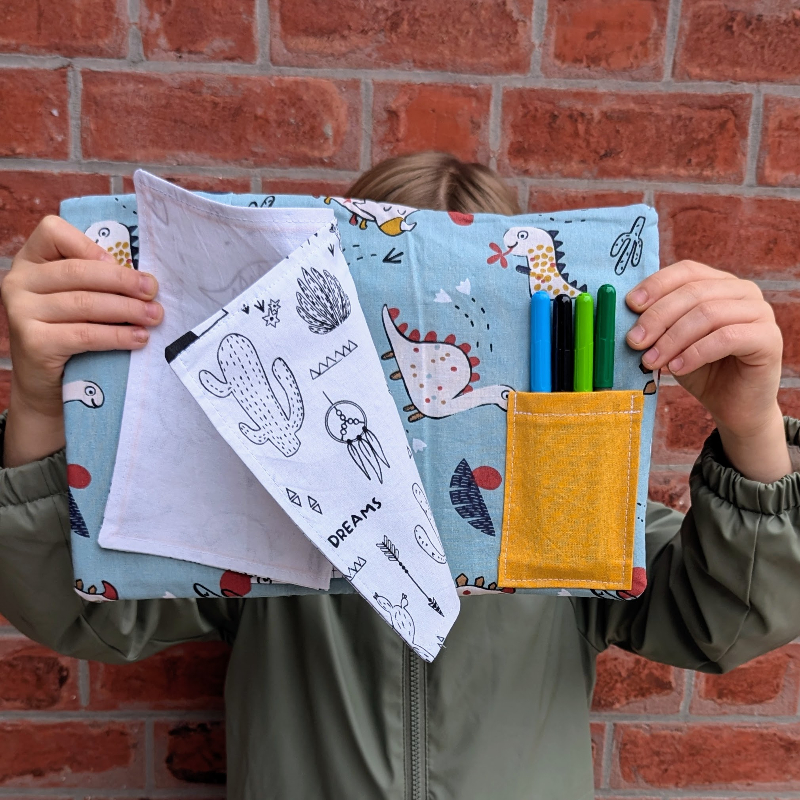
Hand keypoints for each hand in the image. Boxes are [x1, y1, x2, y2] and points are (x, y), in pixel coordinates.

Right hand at [1, 216, 162, 466]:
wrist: (48, 387)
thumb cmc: (71, 334)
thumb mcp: (77, 299)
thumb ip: (96, 281)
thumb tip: (145, 278)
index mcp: (30, 261)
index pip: (53, 231)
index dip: (90, 244)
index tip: (122, 261)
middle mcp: (19, 282)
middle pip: (77, 271)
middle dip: (122, 281)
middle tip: (153, 290)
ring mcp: (20, 312)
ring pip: (84, 303)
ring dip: (127, 310)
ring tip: (154, 316)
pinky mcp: (32, 342)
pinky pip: (83, 334)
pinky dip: (117, 335)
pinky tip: (139, 338)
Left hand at [625, 260, 790, 482]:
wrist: (732, 406)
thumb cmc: (699, 369)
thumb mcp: (671, 341)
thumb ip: (657, 324)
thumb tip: (625, 313)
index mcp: (719, 283)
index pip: (686, 271)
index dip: (656, 285)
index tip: (629, 306)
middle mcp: (743, 291)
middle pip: (693, 292)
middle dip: (657, 318)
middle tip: (634, 341)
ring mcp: (760, 312)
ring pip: (707, 314)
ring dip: (672, 339)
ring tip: (651, 361)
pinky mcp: (769, 338)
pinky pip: (726, 338)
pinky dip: (695, 353)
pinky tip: (676, 369)